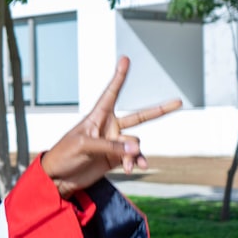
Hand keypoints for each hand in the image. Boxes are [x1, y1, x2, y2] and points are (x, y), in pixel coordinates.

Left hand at [41, 57, 181, 198]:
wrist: (59, 177)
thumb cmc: (64, 155)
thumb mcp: (84, 146)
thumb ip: (110, 146)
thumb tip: (137, 148)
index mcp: (97, 117)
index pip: (111, 93)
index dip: (119, 77)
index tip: (125, 60)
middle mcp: (109, 127)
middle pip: (138, 116)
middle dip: (158, 110)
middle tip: (178, 102)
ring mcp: (114, 143)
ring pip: (135, 142)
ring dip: (134, 153)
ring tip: (129, 164)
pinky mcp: (115, 158)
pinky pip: (134, 157)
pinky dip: (137, 162)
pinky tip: (135, 169)